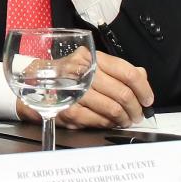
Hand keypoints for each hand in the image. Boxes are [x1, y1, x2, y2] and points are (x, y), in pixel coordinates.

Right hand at [17, 51, 152, 128]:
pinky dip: (108, 124)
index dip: (143, 88)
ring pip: (112, 109)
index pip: (127, 72)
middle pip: (122, 93)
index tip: (148, 99)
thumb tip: (141, 76)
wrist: (32, 84)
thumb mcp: (90, 64)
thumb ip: (117, 69)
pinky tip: (109, 122)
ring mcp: (74, 90)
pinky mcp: (68, 109)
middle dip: (135, 108)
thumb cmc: (66, 75)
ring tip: (125, 120)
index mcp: (92, 58)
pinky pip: (98, 120)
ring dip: (124, 118)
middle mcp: (83, 71)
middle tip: (138, 115)